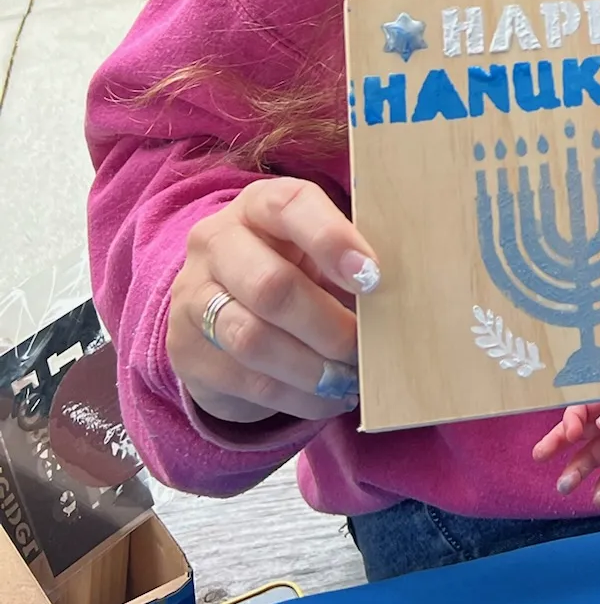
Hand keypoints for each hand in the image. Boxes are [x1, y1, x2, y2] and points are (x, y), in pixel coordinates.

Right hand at [165, 178, 379, 423]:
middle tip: (362, 349)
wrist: (224, 309)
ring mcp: (193, 295)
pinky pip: (245, 380)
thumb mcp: (319, 251)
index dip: (333, 240)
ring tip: (347, 380)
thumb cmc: (297, 269)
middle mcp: (217, 241)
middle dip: (327, 325)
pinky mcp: (185, 348)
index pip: (291, 207)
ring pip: (253, 339)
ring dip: (311, 368)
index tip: (374, 278)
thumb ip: (354, 259)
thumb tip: (409, 292)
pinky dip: (295, 396)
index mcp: (260, 205)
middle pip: (272, 286)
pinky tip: (326, 398)